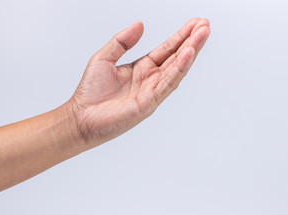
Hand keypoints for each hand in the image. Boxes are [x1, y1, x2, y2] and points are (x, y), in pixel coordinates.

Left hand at [66, 18, 209, 148]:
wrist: (81, 117)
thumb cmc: (90, 93)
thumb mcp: (104, 57)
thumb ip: (122, 41)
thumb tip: (140, 25)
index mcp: (142, 68)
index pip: (166, 49)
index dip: (180, 36)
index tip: (195, 23)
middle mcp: (151, 78)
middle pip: (176, 56)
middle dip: (192, 40)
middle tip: (205, 25)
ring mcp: (152, 90)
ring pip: (177, 68)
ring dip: (191, 51)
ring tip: (202, 35)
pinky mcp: (150, 102)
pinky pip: (168, 82)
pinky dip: (180, 67)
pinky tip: (189, 53)